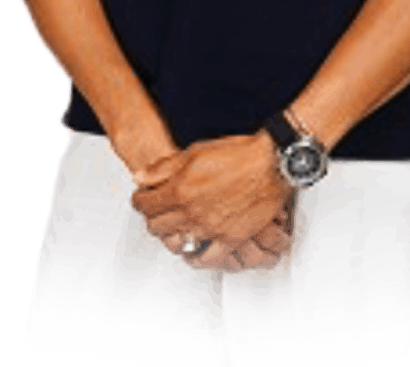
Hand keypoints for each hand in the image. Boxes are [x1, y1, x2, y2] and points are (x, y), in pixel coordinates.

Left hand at [131, 132, 293, 272]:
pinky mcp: (230, 239)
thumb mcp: (194, 152)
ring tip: (173, 229)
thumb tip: (141, 177)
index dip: (139, 201)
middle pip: (157, 226)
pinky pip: (207, 258)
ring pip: (177, 243)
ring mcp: (210, 228)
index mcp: (180, 188)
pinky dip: (197, 258)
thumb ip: (164, 167)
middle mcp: (191, 211)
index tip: (141, 199)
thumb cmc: (237, 154)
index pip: (145, 203)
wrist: (270, 163)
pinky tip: (195, 251)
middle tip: (155, 213)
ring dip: (171, 236)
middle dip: (152, 218)